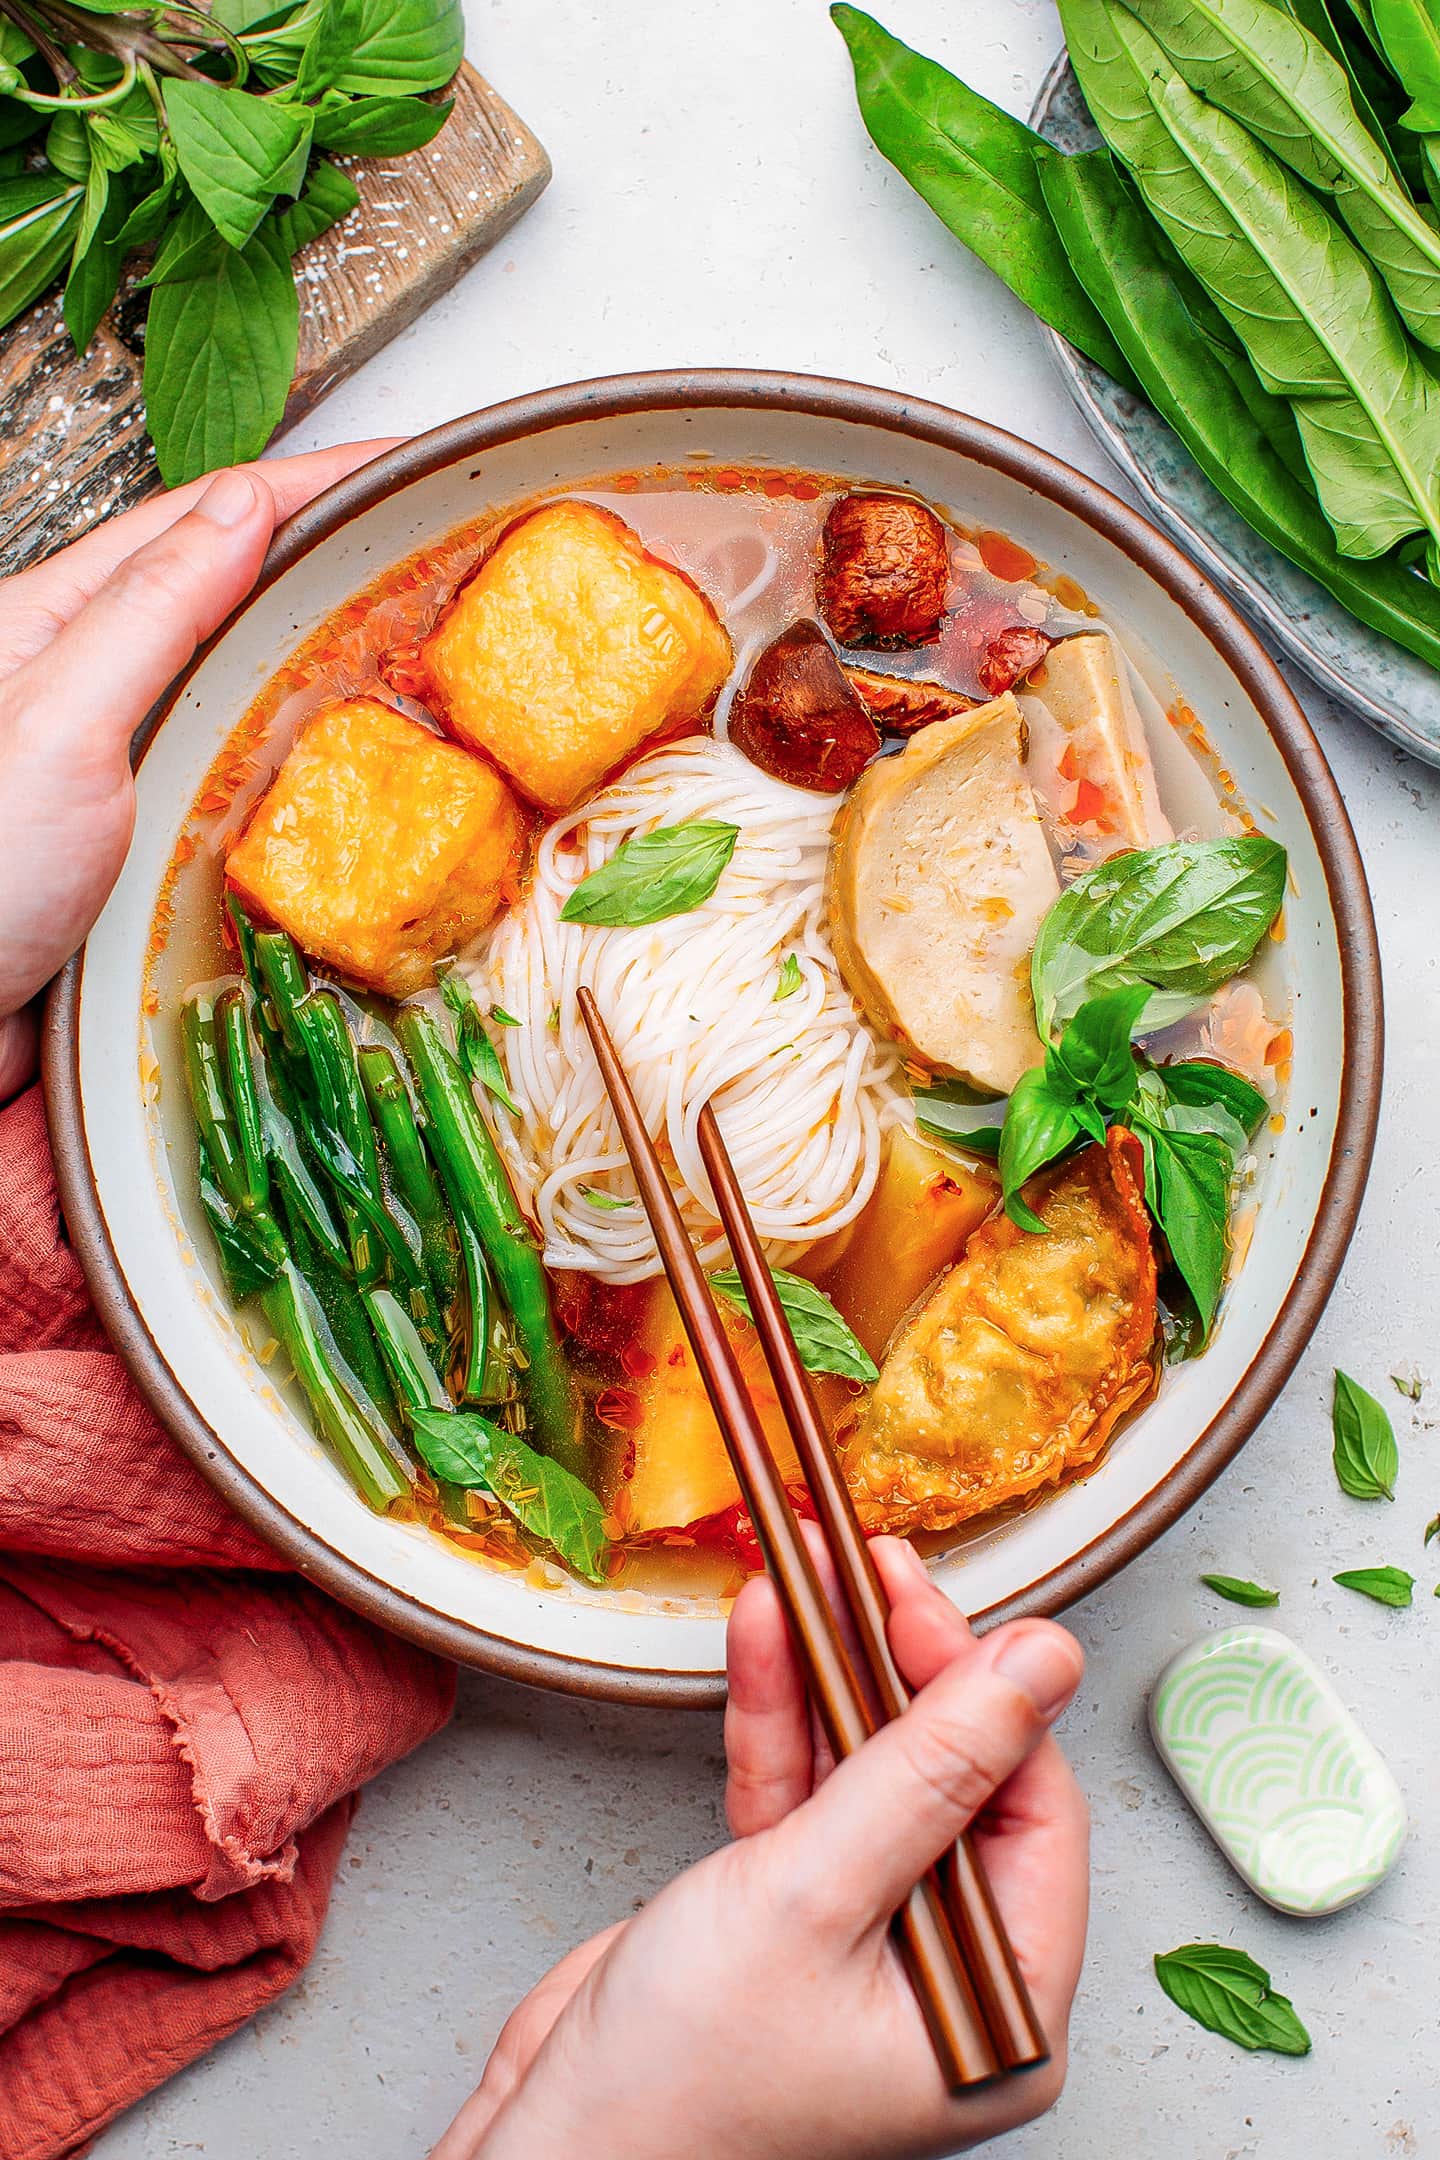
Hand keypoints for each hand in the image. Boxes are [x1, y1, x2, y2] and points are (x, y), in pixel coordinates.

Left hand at [0, 441, 395, 1101]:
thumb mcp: (56, 719)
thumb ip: (150, 613)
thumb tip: (245, 506)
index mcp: (61, 626)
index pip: (208, 521)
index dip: (314, 483)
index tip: (410, 463)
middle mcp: (99, 694)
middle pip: (240, 604)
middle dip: (340, 568)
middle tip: (443, 556)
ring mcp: (131, 780)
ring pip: (255, 705)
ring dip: (338, 678)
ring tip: (428, 658)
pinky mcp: (155, 864)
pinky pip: (256, 806)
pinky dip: (318, 784)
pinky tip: (361, 790)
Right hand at [434, 1537, 1087, 2159]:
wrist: (549, 2152)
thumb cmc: (681, 2089)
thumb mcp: (818, 1899)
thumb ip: (930, 1769)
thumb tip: (1045, 1665)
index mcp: (1000, 2010)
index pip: (1033, 1812)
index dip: (988, 1695)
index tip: (934, 1604)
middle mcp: (946, 1975)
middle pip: (952, 1778)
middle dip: (902, 1665)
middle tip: (870, 1569)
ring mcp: (864, 1941)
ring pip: (870, 1773)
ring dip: (832, 1671)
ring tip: (808, 1570)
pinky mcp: (785, 1913)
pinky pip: (802, 1795)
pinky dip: (780, 1717)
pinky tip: (767, 1632)